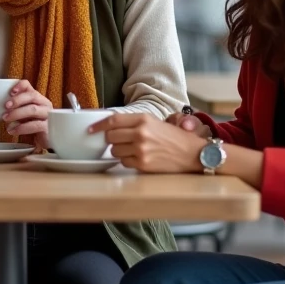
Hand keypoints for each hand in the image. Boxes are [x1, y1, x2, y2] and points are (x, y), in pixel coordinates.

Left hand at [3, 80, 50, 147]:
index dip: (20, 86)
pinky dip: (22, 127)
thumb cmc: (32, 126)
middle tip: (6, 106)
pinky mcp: (48, 127)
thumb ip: (16, 108)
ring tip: (6, 119)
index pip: (29, 86)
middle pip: (32, 95)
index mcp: (37, 98)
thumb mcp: (23, 115)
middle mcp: (44, 104)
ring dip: (17, 113)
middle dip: (17, 100)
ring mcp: (48, 115)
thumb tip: (1, 105)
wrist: (44, 142)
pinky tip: (13, 130)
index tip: (10, 92)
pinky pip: (35, 125)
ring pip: (33, 109)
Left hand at [89, 114, 206, 173]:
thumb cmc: (175, 137)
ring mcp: (141, 150)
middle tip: (118, 141)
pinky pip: (124, 162)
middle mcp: (140, 133)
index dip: (98, 125)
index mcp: (144, 119)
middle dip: (110, 139)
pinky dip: (127, 161)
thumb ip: (135, 122)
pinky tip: (138, 158)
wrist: (193, 153)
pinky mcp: (142, 164)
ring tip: (132, 149)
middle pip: (110, 136)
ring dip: (119, 151)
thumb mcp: (156, 122)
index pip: (113, 120)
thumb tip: (111, 127)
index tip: (90, 129)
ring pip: (114, 151)